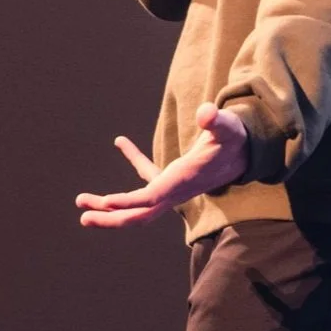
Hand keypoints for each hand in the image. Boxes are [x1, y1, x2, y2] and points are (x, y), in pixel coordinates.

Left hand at [76, 103, 248, 227]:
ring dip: (111, 206)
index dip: (128, 201)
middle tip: (82, 214)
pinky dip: (134, 160)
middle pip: (140, 214)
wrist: (248, 152)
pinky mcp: (173, 177)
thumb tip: (206, 112)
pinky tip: (120, 141)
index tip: (105, 202)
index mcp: (183, 180)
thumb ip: (217, 120)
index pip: (152, 196)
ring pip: (138, 205)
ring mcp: (172, 187)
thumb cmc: (235, 139)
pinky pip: (148, 175)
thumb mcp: (228, 127)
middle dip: (111, 217)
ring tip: (83, 202)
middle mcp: (175, 190)